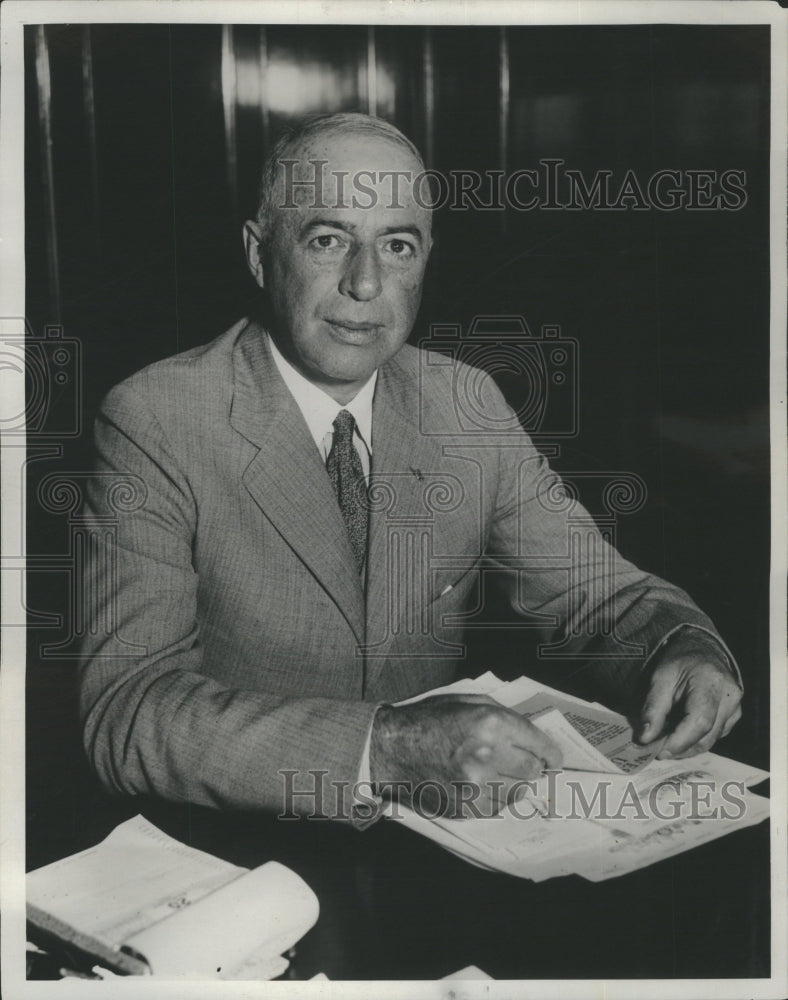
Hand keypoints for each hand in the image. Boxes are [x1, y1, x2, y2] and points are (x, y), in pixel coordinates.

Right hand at [369, 694, 561, 817]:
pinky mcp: (466, 807)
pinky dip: (496, 797)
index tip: (553, 758)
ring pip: (518, 792)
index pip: (539, 744)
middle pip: (533, 771)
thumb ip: (502, 715)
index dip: (551, 753)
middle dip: (531, 765)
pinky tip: (480, 783)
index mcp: (490, 724)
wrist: (390, 749)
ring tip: (494, 771)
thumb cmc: (426, 721)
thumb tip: (530, 734)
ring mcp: (477, 786)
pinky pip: (498, 807)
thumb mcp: (466, 702)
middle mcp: (488, 756)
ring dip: (513, 782)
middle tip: (521, 761)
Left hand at [637, 631, 741, 758]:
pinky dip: (695, 740)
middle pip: (706, 736)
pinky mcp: (734, 716)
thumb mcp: (660, 679)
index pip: (699, 721)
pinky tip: (679, 735)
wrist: (701, 652)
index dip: (679, 741)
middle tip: (656, 751)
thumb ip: (653, 708)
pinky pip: (714, 736)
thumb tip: (645, 738)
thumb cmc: (680, 663)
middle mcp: (729, 697)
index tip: (659, 752)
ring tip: (664, 743)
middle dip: (680, 748)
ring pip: (711, 740)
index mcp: (710, 682)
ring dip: (686, 747)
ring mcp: (735, 708)